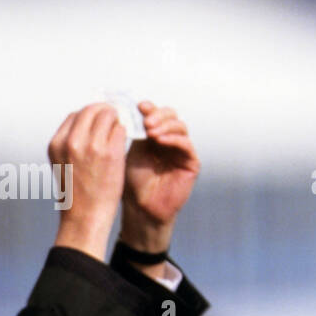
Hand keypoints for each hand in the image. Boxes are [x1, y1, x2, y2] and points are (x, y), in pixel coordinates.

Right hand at [49, 104, 126, 260]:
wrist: (85, 216)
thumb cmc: (77, 191)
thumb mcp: (64, 162)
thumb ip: (73, 142)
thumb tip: (89, 123)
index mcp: (57, 143)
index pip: (76, 114)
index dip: (90, 114)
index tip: (99, 120)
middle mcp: (72, 142)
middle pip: (92, 109)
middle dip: (106, 111)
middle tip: (115, 117)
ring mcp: (92, 146)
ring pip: (109, 115)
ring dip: (117, 120)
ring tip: (120, 129)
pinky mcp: (111, 152)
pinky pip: (122, 129)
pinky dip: (125, 131)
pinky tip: (125, 141)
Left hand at [119, 103, 199, 262]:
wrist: (140, 209)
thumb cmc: (130, 183)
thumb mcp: (128, 153)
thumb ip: (131, 133)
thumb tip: (124, 110)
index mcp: (153, 135)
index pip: (156, 114)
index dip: (149, 108)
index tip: (139, 106)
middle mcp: (170, 140)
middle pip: (171, 116)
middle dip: (158, 115)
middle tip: (146, 121)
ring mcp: (182, 150)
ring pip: (180, 126)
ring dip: (166, 125)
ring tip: (150, 131)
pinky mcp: (191, 162)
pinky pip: (186, 144)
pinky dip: (174, 139)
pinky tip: (161, 140)